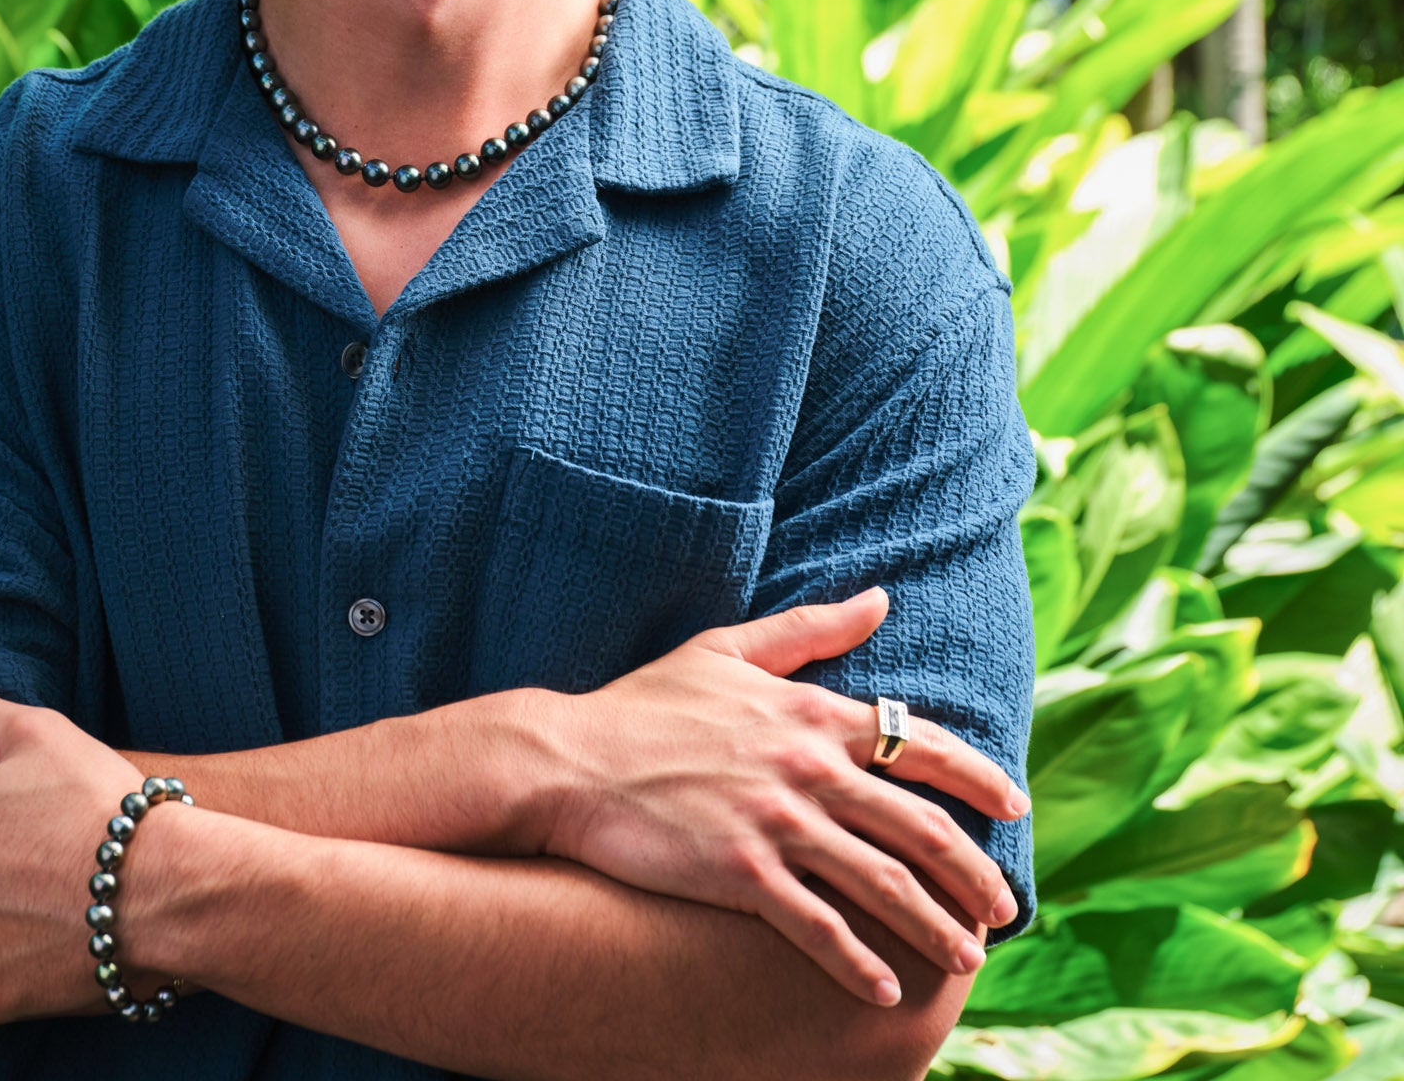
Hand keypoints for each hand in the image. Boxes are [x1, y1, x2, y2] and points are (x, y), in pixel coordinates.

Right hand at [541, 588, 1028, 1004]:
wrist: (569, 759)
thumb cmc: (645, 704)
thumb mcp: (727, 649)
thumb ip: (810, 629)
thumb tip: (881, 597)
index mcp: (807, 711)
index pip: (919, 741)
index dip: (979, 776)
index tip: (1017, 804)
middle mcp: (805, 766)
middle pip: (920, 824)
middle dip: (975, 872)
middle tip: (1007, 908)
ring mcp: (775, 822)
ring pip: (885, 883)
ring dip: (937, 927)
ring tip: (969, 960)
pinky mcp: (740, 873)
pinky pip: (819, 927)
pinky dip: (858, 962)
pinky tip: (884, 990)